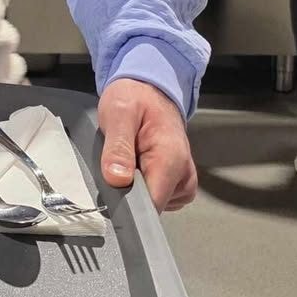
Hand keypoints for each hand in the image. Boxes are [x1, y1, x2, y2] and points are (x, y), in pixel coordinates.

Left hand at [97, 78, 196, 211]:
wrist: (149, 90)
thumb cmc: (134, 98)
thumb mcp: (119, 114)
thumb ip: (118, 147)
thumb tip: (117, 179)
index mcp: (171, 159)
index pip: (152, 204)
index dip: (128, 203)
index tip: (112, 189)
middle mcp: (184, 176)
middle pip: (151, 206)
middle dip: (129, 192)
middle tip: (117, 162)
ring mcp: (183, 182)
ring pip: (152, 204)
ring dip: (135, 186)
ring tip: (130, 157)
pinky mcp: (178, 185)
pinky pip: (156, 197)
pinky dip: (143, 185)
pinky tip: (138, 164)